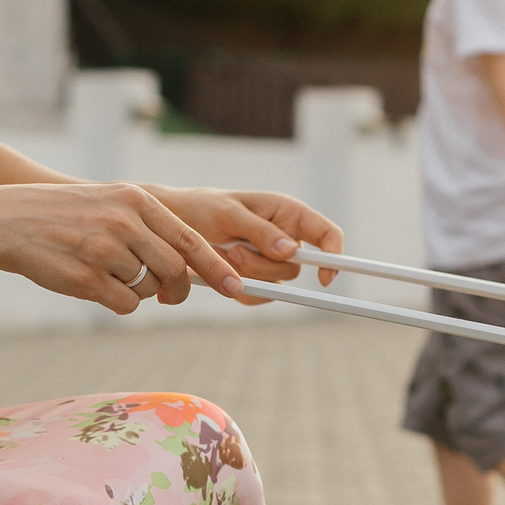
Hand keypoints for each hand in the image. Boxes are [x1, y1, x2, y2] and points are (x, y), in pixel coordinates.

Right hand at [0, 182, 245, 314]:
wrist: (9, 221)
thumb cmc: (64, 216)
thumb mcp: (110, 203)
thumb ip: (148, 227)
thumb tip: (187, 267)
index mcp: (136, 201)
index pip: (190, 240)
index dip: (216, 267)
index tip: (236, 287)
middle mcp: (125, 223)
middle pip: (176, 270)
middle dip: (178, 289)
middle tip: (170, 296)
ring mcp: (105, 251)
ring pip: (148, 289)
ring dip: (138, 292)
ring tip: (109, 275)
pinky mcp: (87, 278)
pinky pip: (125, 304)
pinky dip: (119, 302)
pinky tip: (95, 285)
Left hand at [154, 188, 344, 300]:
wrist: (171, 228)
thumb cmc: (202, 208)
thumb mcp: (229, 213)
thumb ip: (261, 231)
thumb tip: (290, 251)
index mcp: (287, 213)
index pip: (327, 234)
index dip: (333, 255)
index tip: (323, 277)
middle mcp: (284, 238)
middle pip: (296, 267)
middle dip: (266, 265)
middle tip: (236, 251)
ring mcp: (270, 262)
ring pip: (277, 284)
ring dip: (249, 275)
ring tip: (224, 253)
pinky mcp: (254, 281)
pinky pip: (259, 296)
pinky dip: (240, 289)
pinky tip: (221, 270)